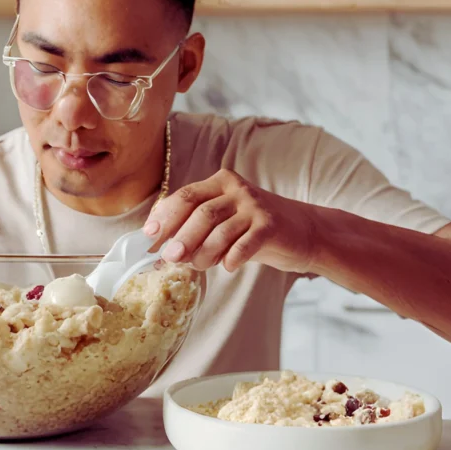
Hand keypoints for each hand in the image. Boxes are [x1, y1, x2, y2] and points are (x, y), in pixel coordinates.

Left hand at [142, 169, 313, 273]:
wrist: (302, 231)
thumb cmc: (252, 229)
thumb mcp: (223, 221)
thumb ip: (196, 229)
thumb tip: (164, 250)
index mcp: (219, 182)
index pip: (185, 196)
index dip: (164, 217)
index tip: (148, 237)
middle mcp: (236, 189)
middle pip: (201, 212)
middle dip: (181, 237)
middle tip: (171, 257)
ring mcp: (254, 205)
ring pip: (220, 230)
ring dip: (205, 253)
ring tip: (200, 266)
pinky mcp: (270, 225)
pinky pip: (245, 244)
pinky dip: (232, 258)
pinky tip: (228, 267)